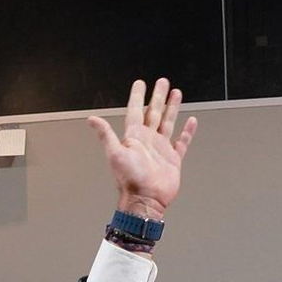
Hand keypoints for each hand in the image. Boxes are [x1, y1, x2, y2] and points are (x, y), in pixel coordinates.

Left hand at [87, 78, 197, 220]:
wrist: (145, 200)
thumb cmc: (129, 180)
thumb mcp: (115, 154)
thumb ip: (105, 134)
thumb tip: (91, 119)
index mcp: (134, 137)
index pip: (136, 111)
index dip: (138, 96)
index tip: (141, 83)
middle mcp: (148, 140)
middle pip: (154, 112)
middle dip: (158, 97)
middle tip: (163, 82)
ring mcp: (161, 149)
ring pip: (168, 123)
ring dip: (172, 108)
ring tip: (176, 93)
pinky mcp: (173, 159)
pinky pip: (182, 142)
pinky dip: (187, 132)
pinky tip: (190, 121)